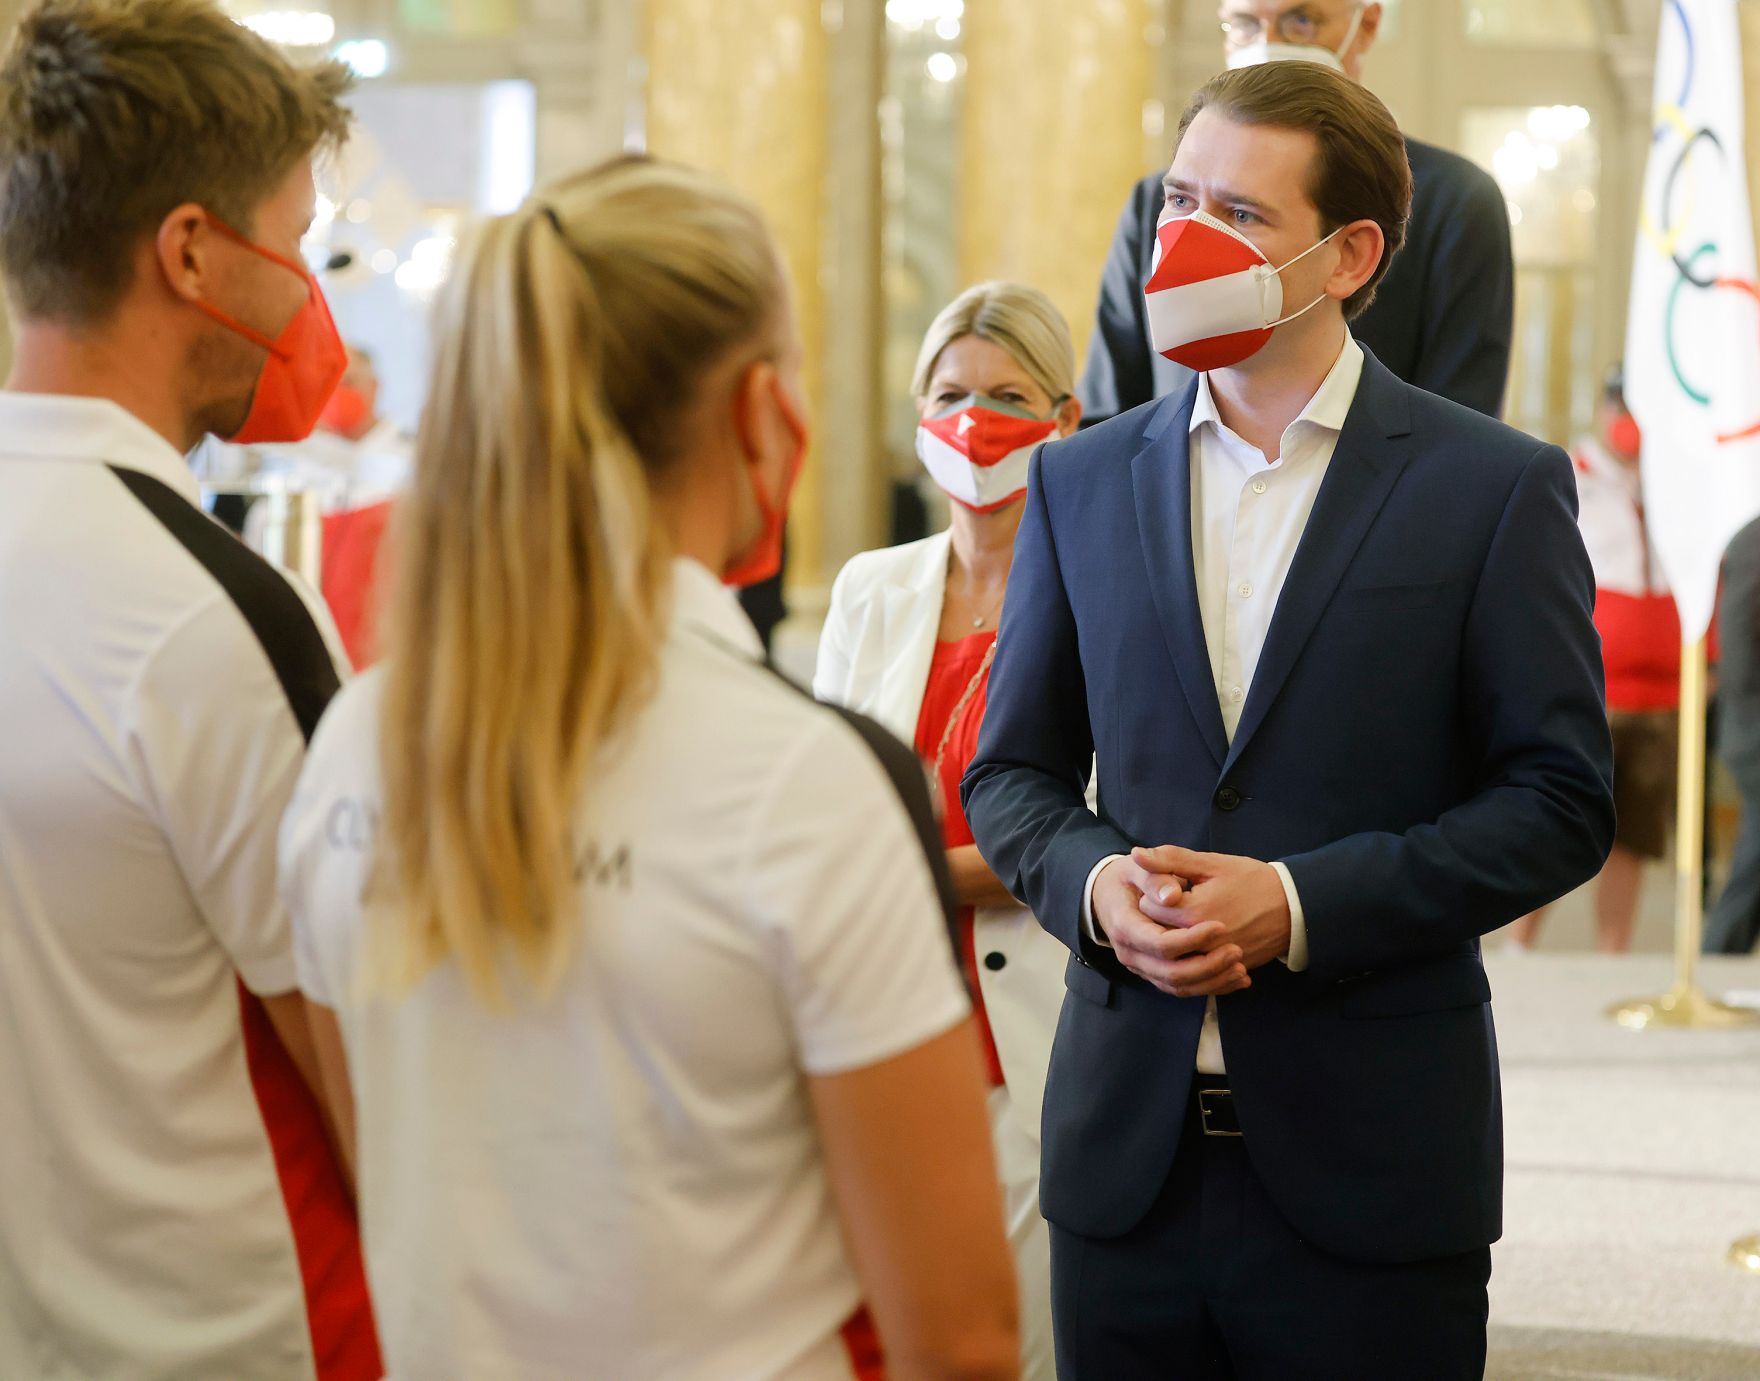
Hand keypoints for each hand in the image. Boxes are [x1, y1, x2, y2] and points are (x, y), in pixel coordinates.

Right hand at [1091, 855, 1249, 998]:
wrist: (1112, 895)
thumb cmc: (1130, 879)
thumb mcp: (1138, 869)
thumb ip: (1155, 877)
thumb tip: (1172, 896)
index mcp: (1125, 927)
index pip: (1160, 944)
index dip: (1192, 939)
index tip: (1220, 927)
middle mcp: (1131, 954)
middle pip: (1171, 973)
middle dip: (1207, 966)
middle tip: (1236, 951)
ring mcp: (1143, 968)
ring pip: (1178, 986)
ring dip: (1212, 981)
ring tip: (1241, 969)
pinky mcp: (1156, 974)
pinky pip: (1183, 988)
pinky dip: (1211, 987)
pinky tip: (1237, 979)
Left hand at [1132, 845, 1290, 971]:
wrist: (1294, 908)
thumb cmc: (1253, 880)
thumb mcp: (1212, 864)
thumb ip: (1171, 860)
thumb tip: (1136, 855)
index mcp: (1193, 912)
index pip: (1147, 907)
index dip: (1151, 894)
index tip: (1165, 886)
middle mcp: (1201, 943)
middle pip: (1157, 934)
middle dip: (1158, 919)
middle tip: (1173, 904)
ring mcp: (1215, 961)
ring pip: (1175, 957)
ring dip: (1172, 942)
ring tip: (1183, 923)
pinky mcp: (1226, 971)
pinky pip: (1197, 974)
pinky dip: (1190, 961)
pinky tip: (1194, 944)